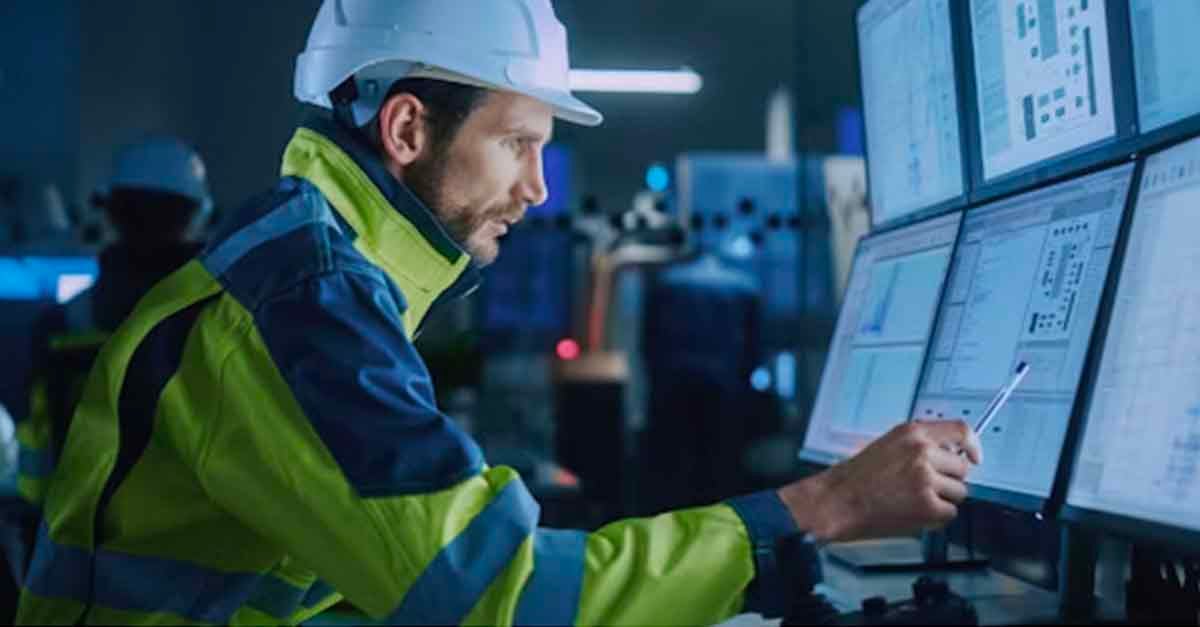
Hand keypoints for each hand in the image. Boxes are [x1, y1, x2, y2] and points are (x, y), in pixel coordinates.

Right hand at [779, 420, 982, 542]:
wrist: (838, 501)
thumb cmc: (857, 477)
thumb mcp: (889, 444)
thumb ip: (920, 444)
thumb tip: (951, 453)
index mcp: (913, 433)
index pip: (961, 431)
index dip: (974, 445)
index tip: (975, 457)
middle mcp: (922, 452)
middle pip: (962, 468)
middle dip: (949, 479)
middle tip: (925, 486)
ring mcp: (926, 479)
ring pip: (959, 492)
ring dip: (942, 499)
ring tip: (914, 499)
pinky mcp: (927, 505)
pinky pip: (949, 513)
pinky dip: (936, 517)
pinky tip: (913, 512)